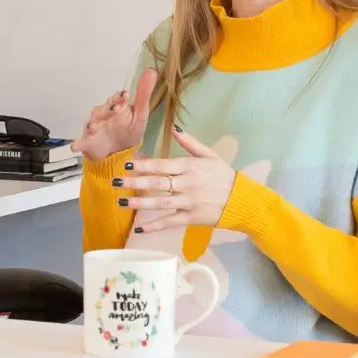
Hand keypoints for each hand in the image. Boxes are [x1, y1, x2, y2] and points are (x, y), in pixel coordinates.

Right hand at [71, 68, 158, 161]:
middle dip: (107, 110)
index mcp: (115, 107)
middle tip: (115, 110)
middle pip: (101, 110)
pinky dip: (78, 143)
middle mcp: (102, 116)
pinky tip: (76, 145)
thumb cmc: (128, 130)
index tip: (126, 95)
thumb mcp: (140, 113)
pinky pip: (81, 142)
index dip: (119, 97)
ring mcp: (93, 129)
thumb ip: (143, 93)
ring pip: (90, 124)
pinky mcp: (87, 143)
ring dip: (92, 125)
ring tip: (95, 127)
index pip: (116, 99)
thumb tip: (151, 70)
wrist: (120, 153)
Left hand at [114, 130, 238, 232]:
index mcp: (190, 167)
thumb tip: (173, 129)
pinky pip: (170, 222)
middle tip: (115, 183)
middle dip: (135, 183)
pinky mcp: (191, 218)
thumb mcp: (210, 155)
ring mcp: (189, 202)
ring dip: (139, 204)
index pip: (162, 165)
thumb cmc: (224, 175)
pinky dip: (154, 226)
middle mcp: (187, 184)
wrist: (241, 200)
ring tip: (121, 203)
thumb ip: (190, 143)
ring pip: (160, 203)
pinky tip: (139, 228)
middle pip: (157, 184)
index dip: (143, 165)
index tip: (126, 165)